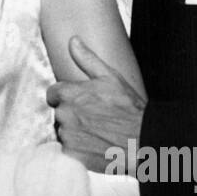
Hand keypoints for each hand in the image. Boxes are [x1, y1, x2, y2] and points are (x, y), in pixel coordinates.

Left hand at [46, 36, 146, 172]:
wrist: (143, 141)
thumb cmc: (129, 109)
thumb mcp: (111, 77)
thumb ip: (87, 59)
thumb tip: (73, 40)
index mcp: (69, 93)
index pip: (53, 93)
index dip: (65, 97)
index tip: (80, 103)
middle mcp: (64, 113)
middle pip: (59, 113)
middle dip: (72, 115)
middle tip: (95, 119)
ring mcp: (67, 135)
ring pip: (63, 132)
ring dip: (75, 133)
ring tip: (97, 133)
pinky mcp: (71, 154)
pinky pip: (67, 151)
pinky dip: (78, 150)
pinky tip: (95, 147)